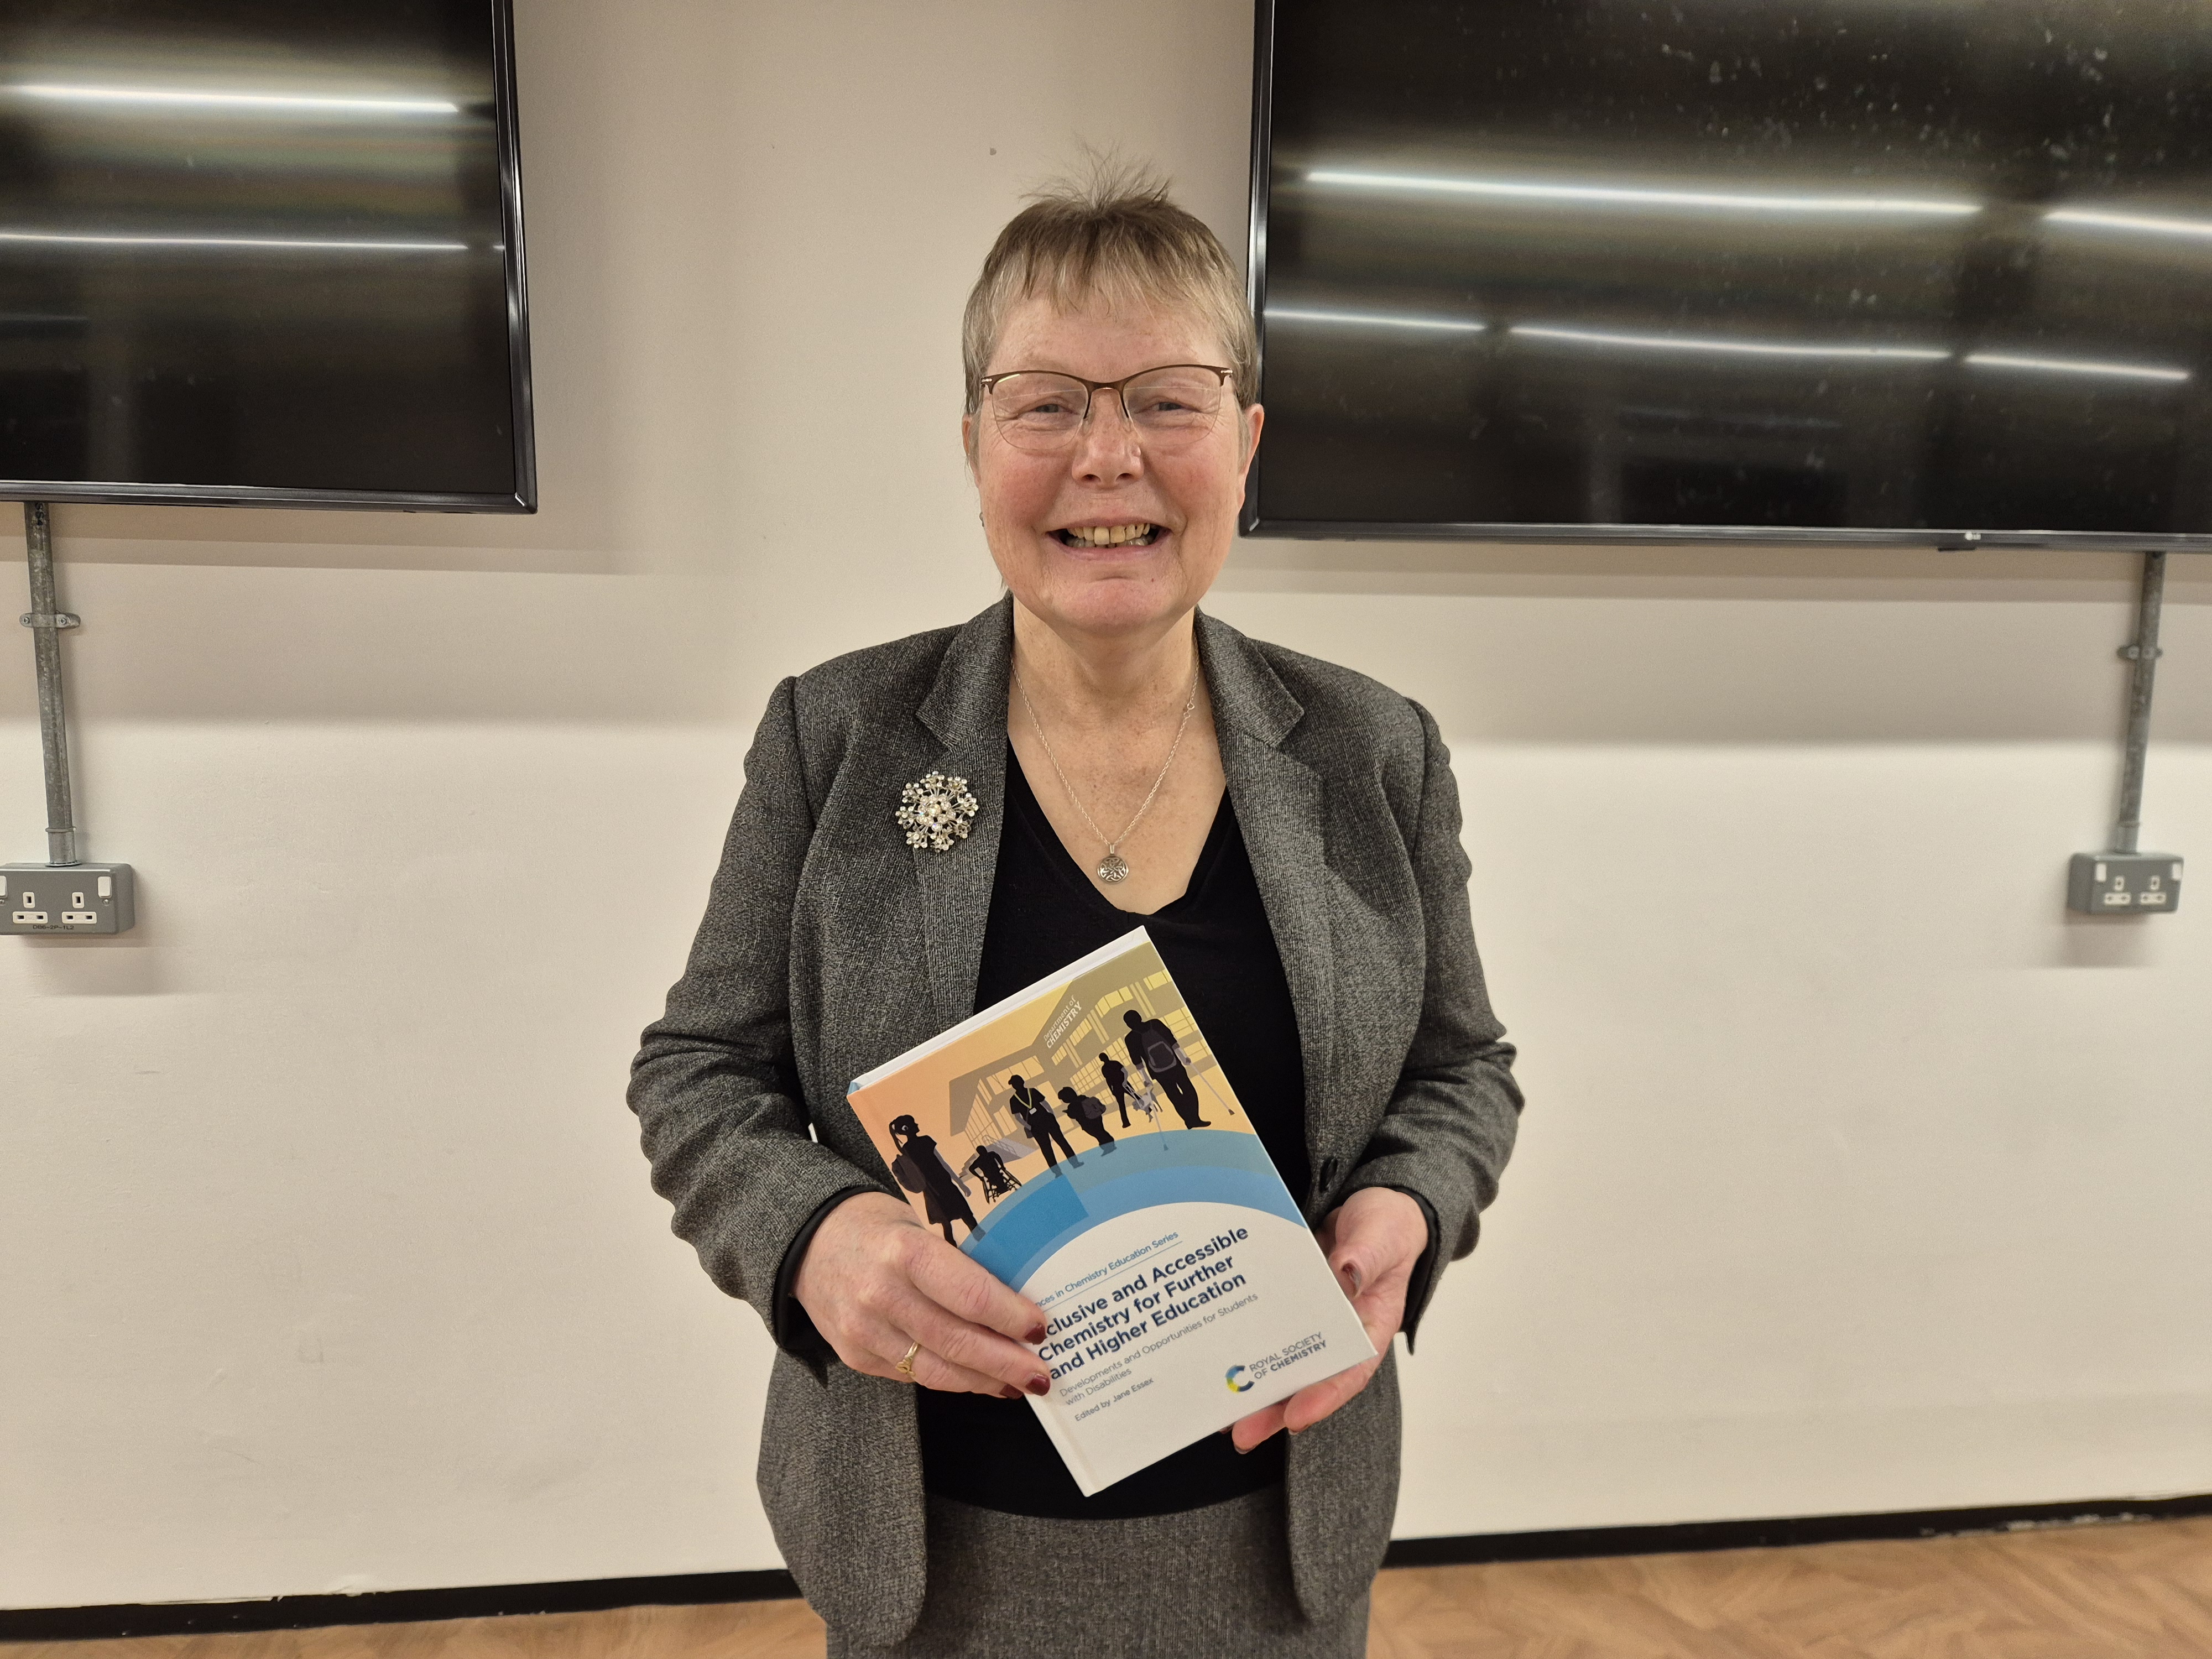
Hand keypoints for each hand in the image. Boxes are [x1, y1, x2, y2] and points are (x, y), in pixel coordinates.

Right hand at [793, 1191, 1051, 1397]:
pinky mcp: (856, 1356)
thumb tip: (1020, 1295)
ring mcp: (864, 1331)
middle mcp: (881, 1295)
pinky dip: (951, 1380)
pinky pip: (913, 1376)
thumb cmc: (876, 1227)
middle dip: (1006, 1363)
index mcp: (904, 1252)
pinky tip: (977, 1379)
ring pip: (937, 1370)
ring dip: (984, 1381)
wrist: (807, 1242)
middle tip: (1041, 1373)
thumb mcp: (919, 1223)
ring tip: (1018, 1383)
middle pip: (958, 1341)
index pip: (969, 1295)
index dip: (1010, 1317)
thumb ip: (961, 1259)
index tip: (1040, 1328)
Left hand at [1228, 1186, 1425, 1452]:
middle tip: (1243, 1433)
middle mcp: (1337, 1332)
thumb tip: (1345, 1275)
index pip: (1351, 1369)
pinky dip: (1242, 1351)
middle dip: (1275, 1409)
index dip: (1324, 1395)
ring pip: (1281, 1364)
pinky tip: (1215, 1371)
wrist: (1369, 1207)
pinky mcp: (1284, 1306)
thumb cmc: (1385, 1226)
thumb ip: (1366, 1256)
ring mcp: (1308, 1321)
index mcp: (1370, 1323)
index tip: (1296, 1417)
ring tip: (1221, 1419)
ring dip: (1254, 1393)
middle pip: (1308, 1379)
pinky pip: (1264, 1333)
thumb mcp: (1382, 1235)